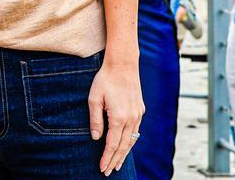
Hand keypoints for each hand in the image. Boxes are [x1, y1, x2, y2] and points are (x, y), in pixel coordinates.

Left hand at [88, 59, 144, 175]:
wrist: (123, 65)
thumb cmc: (105, 80)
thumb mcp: (94, 98)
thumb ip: (95, 120)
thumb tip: (95, 138)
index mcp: (119, 118)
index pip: (112, 144)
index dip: (107, 157)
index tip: (102, 168)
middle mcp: (131, 119)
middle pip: (123, 146)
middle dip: (115, 160)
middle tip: (109, 172)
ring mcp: (138, 115)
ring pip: (132, 140)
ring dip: (124, 153)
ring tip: (117, 164)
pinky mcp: (140, 111)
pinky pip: (135, 131)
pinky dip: (130, 142)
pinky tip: (125, 146)